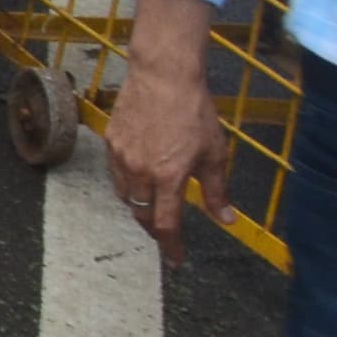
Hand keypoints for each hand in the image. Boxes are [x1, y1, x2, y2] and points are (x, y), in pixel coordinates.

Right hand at [104, 49, 234, 263]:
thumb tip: (226, 220)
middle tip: (167, 231)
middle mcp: (140, 171)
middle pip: (141, 214)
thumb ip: (217, 191)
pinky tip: (141, 173)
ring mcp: (121, 156)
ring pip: (126, 195)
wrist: (163, 76)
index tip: (176, 260)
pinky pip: (117, 172)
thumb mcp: (215, 154)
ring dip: (140, 204)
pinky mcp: (110, 141)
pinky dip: (129, 181)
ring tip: (154, 201)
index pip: (165, 224)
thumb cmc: (194, 112)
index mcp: (169, 177)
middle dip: (154, 227)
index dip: (171, 246)